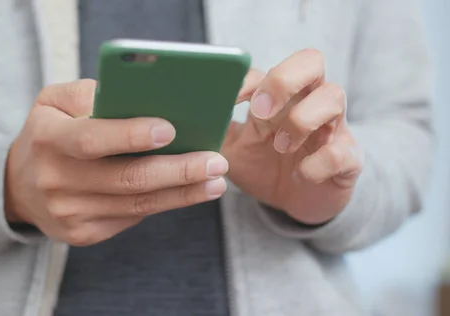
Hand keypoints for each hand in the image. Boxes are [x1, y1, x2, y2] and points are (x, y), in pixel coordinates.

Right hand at [5, 80, 228, 245]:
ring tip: (215, 180)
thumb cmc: (48, 133)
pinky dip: (163, 203)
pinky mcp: (81, 234)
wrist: (18, 187)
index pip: (91, 139)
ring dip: (182, 193)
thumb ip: (89, 93)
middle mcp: (55, 180)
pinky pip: (131, 217)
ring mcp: (68, 213)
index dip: (130, 135)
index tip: (171, 129)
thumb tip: (142, 98)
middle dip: (177, 171)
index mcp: (48, 138)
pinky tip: (188, 192)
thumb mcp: (54, 101)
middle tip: (216, 161)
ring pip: (136, 204)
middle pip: (125, 179)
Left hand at [222, 49, 363, 224]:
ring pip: (334, 96)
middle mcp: (308, 103)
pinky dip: (318, 163)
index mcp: (279, 97)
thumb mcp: (231, 149)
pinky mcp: (347, 159)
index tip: (229, 100)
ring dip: (301, 119)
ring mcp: (332, 129)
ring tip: (280, 146)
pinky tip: (300, 175)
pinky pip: (342, 151)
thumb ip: (213, 131)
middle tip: (260, 112)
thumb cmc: (263, 166)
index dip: (247, 80)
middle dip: (283, 80)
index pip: (269, 69)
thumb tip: (185, 118)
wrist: (293, 203)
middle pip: (312, 62)